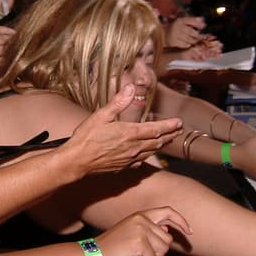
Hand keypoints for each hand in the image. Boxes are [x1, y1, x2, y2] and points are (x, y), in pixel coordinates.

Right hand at [0, 25, 12, 80]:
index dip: (6, 30)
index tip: (13, 32)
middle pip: (1, 39)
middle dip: (10, 40)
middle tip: (17, 41)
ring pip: (2, 49)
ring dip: (10, 50)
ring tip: (16, 50)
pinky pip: (0, 60)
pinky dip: (6, 60)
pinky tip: (10, 60)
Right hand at [57, 84, 182, 176]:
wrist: (76, 161)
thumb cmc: (86, 138)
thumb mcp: (101, 116)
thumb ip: (118, 102)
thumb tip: (130, 88)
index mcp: (129, 133)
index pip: (155, 129)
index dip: (169, 126)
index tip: (179, 122)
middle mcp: (133, 147)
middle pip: (157, 141)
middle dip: (170, 135)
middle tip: (179, 130)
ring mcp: (129, 159)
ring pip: (151, 151)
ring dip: (162, 145)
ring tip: (169, 140)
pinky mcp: (123, 166)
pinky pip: (141, 160)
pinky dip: (149, 154)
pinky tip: (149, 153)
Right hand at [97, 207, 191, 255]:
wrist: (93, 255)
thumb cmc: (111, 249)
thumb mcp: (130, 233)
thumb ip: (148, 231)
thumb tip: (167, 233)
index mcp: (140, 215)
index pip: (168, 211)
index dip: (181, 221)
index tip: (189, 231)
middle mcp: (142, 219)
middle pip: (167, 239)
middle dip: (159, 253)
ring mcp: (141, 229)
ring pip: (163, 250)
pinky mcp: (140, 242)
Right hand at [165, 16, 206, 49]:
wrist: (164, 35)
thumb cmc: (176, 28)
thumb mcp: (183, 22)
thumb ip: (192, 21)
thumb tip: (202, 20)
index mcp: (180, 20)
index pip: (191, 20)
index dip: (198, 23)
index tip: (203, 26)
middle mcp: (177, 27)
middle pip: (191, 31)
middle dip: (197, 35)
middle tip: (200, 37)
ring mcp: (174, 35)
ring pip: (189, 39)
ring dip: (193, 40)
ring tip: (194, 40)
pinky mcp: (173, 42)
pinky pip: (184, 45)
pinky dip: (188, 45)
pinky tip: (188, 43)